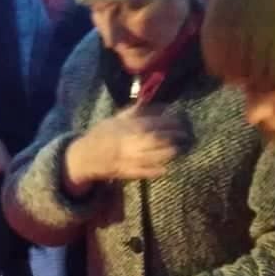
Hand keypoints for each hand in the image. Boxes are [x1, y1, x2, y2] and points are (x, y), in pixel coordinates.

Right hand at [64, 107, 188, 190]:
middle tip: (187, 135)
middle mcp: (133, 143)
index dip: (174, 121)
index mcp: (131, 127)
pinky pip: (148, 172)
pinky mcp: (130, 173)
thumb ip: (137, 110)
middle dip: (176, 136)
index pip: (158, 122)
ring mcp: (132, 159)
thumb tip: (156, 103)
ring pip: (157, 156)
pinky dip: (159, 170)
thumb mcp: (118, 117)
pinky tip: (167, 167)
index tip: (183, 120)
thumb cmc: (103, 134)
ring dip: (171, 153)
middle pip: (161, 139)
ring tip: (180, 149)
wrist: (87, 156)